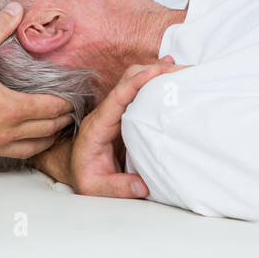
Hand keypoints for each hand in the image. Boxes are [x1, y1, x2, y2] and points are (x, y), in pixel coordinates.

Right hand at [0, 2, 74, 166]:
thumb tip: (15, 9)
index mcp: (11, 108)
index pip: (51, 108)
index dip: (66, 103)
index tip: (74, 100)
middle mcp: (6, 133)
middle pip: (46, 131)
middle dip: (61, 122)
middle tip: (69, 116)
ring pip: (30, 150)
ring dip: (44, 141)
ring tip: (51, 133)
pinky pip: (3, 156)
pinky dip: (15, 149)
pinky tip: (12, 142)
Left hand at [68, 57, 189, 198]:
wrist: (77, 170)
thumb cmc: (85, 177)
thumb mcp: (94, 188)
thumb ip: (115, 187)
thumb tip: (141, 186)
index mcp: (97, 126)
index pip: (117, 97)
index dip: (136, 82)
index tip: (157, 71)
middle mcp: (105, 112)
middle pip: (127, 81)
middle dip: (153, 71)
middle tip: (181, 70)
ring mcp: (115, 110)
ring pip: (133, 81)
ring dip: (155, 72)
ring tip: (181, 70)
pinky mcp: (124, 112)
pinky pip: (138, 89)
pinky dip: (154, 80)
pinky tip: (170, 74)